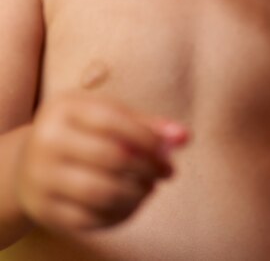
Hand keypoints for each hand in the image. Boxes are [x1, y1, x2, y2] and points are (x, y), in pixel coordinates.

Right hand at [15, 93, 187, 231]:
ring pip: (101, 193)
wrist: (27, 164)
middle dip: (147, 168)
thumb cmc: (79, 132)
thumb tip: (185, 137)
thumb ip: (144, 123)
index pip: (112, 120)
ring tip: (150, 188)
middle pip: (110, 156)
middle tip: (166, 173)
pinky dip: (120, 215)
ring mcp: (42, 178)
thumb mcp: (103, 115)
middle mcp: (47, 141)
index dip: (147, 138)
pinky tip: (133, 204)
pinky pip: (89, 219)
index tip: (170, 153)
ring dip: (137, 194)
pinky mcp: (45, 210)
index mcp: (63, 108)